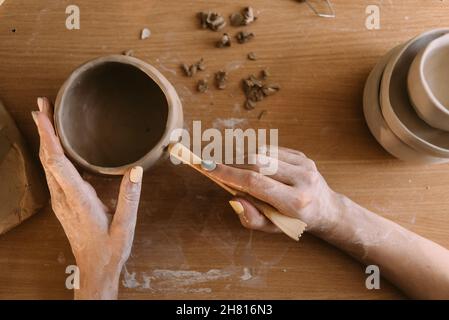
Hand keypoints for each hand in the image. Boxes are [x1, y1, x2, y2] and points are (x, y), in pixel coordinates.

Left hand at [32, 97, 142, 299]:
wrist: (95, 269)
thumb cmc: (110, 249)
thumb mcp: (125, 225)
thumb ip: (130, 197)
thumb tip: (136, 170)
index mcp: (78, 200)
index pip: (58, 162)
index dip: (49, 136)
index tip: (42, 115)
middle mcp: (63, 198)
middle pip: (47, 158)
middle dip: (42, 129)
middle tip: (42, 104)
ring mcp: (60, 201)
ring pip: (47, 164)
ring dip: (45, 139)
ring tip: (45, 118)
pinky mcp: (63, 203)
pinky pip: (53, 172)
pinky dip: (51, 153)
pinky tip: (56, 147)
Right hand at [208, 146, 340, 234]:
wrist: (326, 209)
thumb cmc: (296, 222)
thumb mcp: (273, 228)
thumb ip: (252, 218)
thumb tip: (234, 199)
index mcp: (295, 201)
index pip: (256, 182)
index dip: (229, 174)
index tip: (209, 167)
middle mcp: (302, 179)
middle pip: (257, 163)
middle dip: (234, 165)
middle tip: (219, 170)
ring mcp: (304, 164)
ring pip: (262, 153)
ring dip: (244, 161)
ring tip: (240, 173)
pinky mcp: (302, 155)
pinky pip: (271, 150)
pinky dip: (257, 157)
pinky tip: (257, 169)